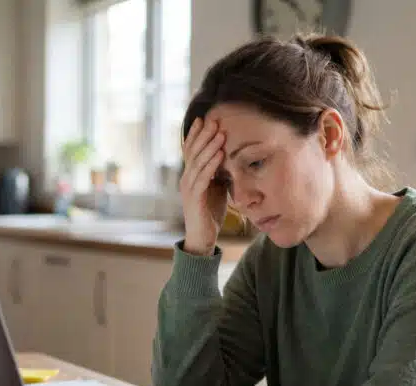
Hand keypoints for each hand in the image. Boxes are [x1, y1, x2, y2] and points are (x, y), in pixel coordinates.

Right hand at [180, 118, 226, 255]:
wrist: (203, 237)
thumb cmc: (210, 212)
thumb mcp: (216, 188)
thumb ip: (218, 173)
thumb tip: (229, 157)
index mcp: (190, 175)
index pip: (190, 150)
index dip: (196, 134)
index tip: (204, 119)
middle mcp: (186, 179)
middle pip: (193, 152)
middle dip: (203, 135)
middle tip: (213, 120)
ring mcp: (188, 188)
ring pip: (198, 162)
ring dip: (209, 146)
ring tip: (220, 133)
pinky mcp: (194, 198)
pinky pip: (203, 177)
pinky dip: (212, 164)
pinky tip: (220, 154)